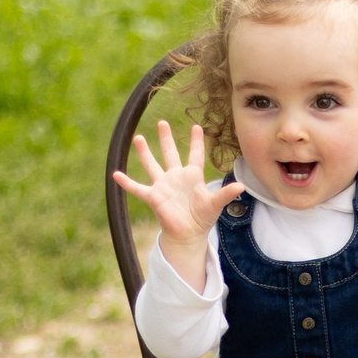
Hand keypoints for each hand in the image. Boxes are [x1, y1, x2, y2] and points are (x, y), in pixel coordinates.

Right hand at [113, 121, 243, 290]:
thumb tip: (242, 186)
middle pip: (170, 154)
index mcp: (192, 177)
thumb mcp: (215, 204)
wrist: (188, 235)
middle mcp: (176, 178)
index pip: (196, 155)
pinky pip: (137, 188)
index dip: (197, 142)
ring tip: (137, 137)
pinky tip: (115, 174)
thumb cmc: (202, 218)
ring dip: (145, 152)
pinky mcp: (154, 197)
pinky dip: (126, 183)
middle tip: (162, 122)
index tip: (197, 127)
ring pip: (152, 165)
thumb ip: (226, 193)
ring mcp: (163, 186)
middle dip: (166, 138)